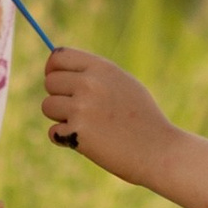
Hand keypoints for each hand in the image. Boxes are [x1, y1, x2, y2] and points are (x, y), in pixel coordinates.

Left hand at [40, 47, 174, 184]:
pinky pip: (53, 131)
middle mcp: (89, 83)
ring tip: (88, 126)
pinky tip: (88, 142)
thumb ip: (95, 75)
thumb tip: (57, 70)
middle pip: (50, 82)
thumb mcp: (124, 85)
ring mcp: (82, 108)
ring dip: (61, 118)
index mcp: (102, 68)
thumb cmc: (144, 119)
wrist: (159, 151)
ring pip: (47, 106)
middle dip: (59, 97)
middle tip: (81, 111)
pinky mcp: (77, 132)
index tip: (58, 82)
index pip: (59, 56)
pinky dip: (64, 139)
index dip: (52, 69)